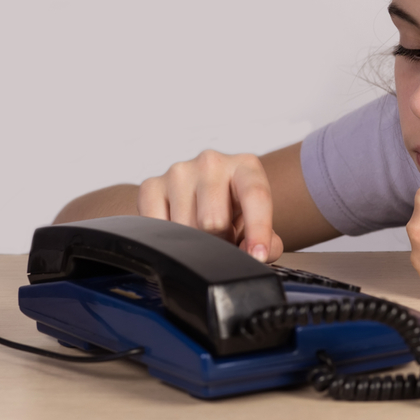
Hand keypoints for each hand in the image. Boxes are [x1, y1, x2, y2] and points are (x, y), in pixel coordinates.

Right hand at [137, 150, 283, 261]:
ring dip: (195, 242)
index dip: (258, 230)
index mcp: (245, 167)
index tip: (258, 255)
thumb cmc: (234, 208)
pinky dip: (168, 239)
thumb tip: (254, 256)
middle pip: (214, 221)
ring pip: (185, 228)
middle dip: (220, 241)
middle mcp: (212, 162)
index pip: (255, 196)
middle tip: (223, 238)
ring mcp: (179, 172)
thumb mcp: (258, 222)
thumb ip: (269, 242)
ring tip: (203, 231)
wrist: (202, 192)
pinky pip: (156, 227)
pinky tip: (180, 228)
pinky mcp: (151, 185)